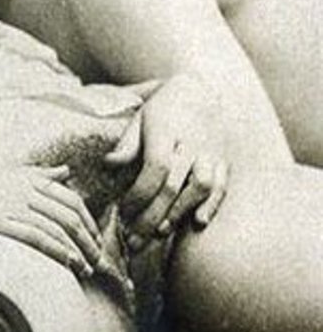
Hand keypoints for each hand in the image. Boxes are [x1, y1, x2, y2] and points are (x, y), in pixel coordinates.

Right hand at [0, 164, 102, 277]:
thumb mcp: (8, 174)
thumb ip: (39, 174)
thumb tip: (66, 171)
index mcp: (29, 179)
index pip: (71, 199)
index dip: (88, 221)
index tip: (94, 240)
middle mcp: (24, 190)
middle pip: (69, 215)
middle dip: (88, 240)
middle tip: (98, 260)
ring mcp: (11, 205)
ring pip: (57, 228)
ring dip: (77, 250)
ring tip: (86, 270)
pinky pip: (36, 236)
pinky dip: (57, 249)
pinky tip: (68, 263)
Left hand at [106, 74, 228, 244]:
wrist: (200, 90)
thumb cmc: (162, 110)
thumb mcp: (140, 119)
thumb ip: (127, 144)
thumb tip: (109, 164)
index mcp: (167, 131)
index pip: (155, 169)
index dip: (139, 195)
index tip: (122, 211)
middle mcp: (192, 143)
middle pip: (173, 185)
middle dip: (151, 216)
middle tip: (133, 240)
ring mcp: (211, 152)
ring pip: (200, 187)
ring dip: (179, 212)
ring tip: (159, 232)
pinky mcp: (224, 161)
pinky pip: (222, 186)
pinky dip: (212, 205)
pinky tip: (198, 223)